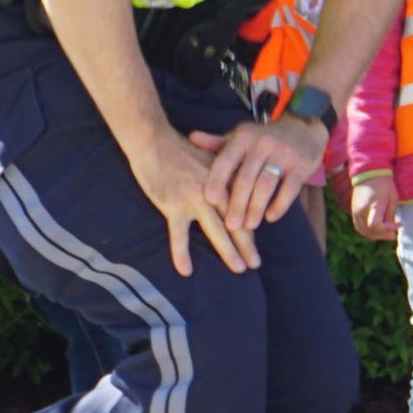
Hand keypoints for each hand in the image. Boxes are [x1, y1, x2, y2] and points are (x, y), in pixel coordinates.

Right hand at [132, 125, 255, 276]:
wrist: (154, 141)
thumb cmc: (181, 150)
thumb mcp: (210, 159)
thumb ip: (224, 176)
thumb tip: (238, 192)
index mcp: (225, 180)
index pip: (243, 207)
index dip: (252, 226)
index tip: (258, 243)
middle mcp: (214, 191)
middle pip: (236, 221)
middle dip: (248, 244)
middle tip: (256, 264)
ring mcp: (194, 199)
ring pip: (216, 230)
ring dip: (228, 250)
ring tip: (239, 268)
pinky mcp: (173, 206)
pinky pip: (179, 235)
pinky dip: (181, 253)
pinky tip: (186, 270)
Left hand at [202, 118, 323, 249]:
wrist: (303, 128)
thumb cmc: (264, 138)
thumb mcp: (241, 137)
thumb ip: (217, 143)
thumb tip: (192, 138)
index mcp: (243, 137)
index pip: (226, 160)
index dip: (217, 181)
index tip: (209, 200)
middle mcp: (263, 144)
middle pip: (246, 178)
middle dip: (237, 204)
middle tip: (230, 225)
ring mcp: (284, 154)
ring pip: (266, 185)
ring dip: (256, 208)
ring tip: (249, 226)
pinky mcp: (302, 165)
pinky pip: (289, 189)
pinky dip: (279, 205)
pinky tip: (271, 217)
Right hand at [348, 172, 400, 243]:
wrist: (369, 172)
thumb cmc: (384, 184)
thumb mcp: (392, 198)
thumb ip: (391, 215)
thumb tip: (391, 230)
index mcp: (372, 206)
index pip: (376, 226)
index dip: (388, 229)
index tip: (399, 223)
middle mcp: (361, 211)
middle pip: (370, 231)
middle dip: (383, 235)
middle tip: (394, 233)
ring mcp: (355, 212)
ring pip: (363, 231)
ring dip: (376, 235)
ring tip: (387, 234)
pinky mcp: (353, 211)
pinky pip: (359, 227)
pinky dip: (368, 232)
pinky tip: (378, 231)